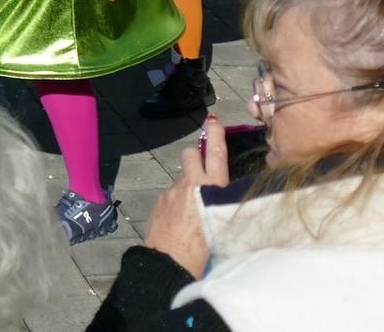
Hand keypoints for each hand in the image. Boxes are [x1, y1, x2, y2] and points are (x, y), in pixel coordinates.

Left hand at [141, 114, 228, 277]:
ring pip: (180, 179)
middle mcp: (190, 185)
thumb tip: (220, 200)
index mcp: (211, 190)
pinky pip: (170, 195)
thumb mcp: (223, 225)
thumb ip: (221, 206)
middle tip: (200, 170)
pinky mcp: (159, 202)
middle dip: (195, 157)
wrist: (169, 263)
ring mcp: (171, 192)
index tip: (212, 120)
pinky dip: (176, 202)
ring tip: (192, 212)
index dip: (215, 135)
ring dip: (186, 187)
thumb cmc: (205, 252)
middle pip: (190, 155)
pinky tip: (180, 222)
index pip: (216, 155)